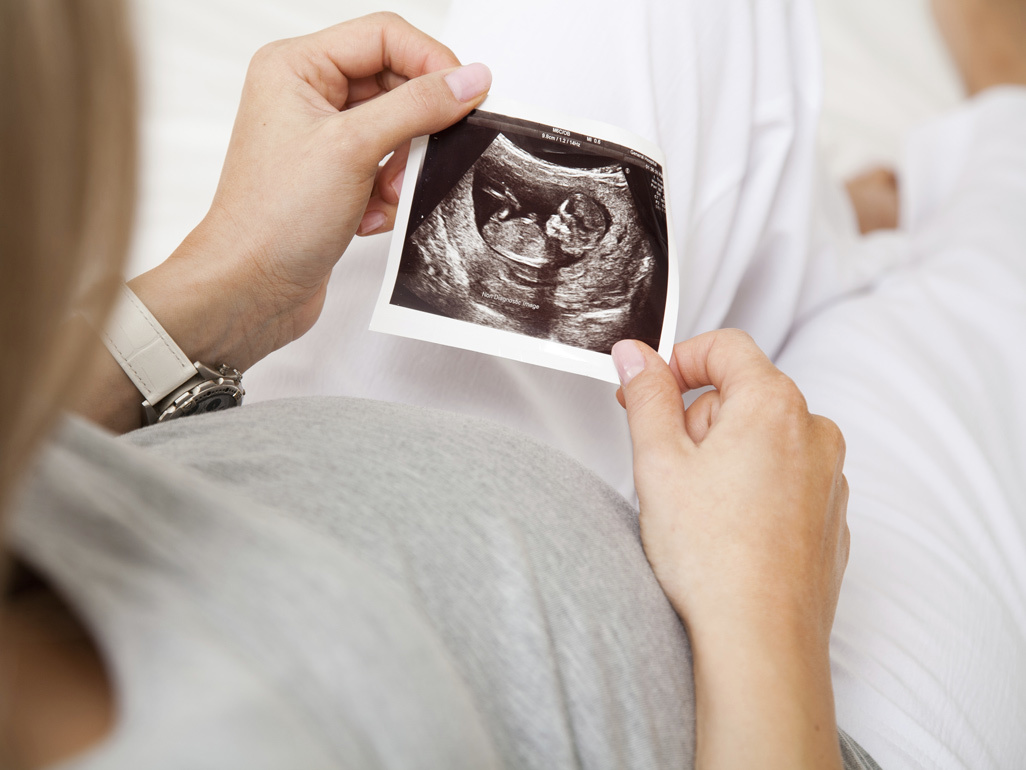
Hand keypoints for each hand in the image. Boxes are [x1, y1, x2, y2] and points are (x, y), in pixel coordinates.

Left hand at [136, 13, 490, 370]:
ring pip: (397, 131)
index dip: (431, 62)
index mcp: (296, 67)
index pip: (385, 36)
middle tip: (423, 156)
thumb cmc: (273, 219)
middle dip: (416, 127)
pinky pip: (388, 168)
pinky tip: (368, 217)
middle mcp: (307, 96)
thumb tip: (470, 80)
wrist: (249, 289)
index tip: (466, 95)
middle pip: (396, 84)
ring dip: (403, 167)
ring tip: (386, 194)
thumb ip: (418, 106)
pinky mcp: (336, 178)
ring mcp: (322, 139)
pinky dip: (390, 195)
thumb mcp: (354, 148)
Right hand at [612, 330, 848, 769]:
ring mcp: (829, 477)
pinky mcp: (830, 517)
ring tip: (699, 510)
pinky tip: (728, 532)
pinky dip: (754, 489)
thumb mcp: (659, 463)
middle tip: (670, 470)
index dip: (679, 360)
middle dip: (699, 420)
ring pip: (764, 439)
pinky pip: (785, 479)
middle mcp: (814, 433)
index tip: (649, 389)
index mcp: (774, 405)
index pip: (725, 346)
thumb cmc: (714, 558)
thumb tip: (635, 355)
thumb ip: (646, 395)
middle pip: (743, 394)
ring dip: (727, 456)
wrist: (762, 641)